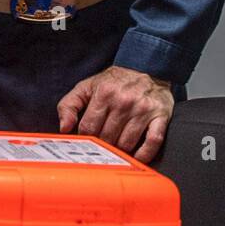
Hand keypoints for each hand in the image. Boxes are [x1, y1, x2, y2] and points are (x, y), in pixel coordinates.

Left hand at [57, 65, 173, 162]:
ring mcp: (143, 110)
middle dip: (103, 145)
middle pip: (107, 138)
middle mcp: (124, 101)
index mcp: (104, 93)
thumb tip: (64, 128)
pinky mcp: (160, 116)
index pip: (88, 128)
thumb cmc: (116, 81)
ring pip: (126, 144)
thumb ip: (69, 105)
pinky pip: (152, 142)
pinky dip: (144, 155)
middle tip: (103, 146)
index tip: (88, 141)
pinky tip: (137, 157)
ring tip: (117, 149)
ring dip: (120, 151)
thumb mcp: (88, 86)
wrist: (148, 67)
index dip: (86, 138)